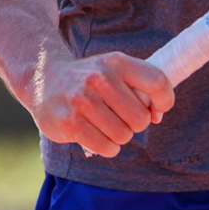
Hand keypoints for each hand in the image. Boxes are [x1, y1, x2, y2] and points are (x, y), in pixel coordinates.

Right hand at [30, 48, 173, 157]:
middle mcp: (99, 78)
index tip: (157, 109)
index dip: (165, 101)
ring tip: (104, 125)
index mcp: (116, 62)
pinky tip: (95, 134)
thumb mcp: (113, 71)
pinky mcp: (69, 121)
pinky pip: (105, 147)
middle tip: (120, 117)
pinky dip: (106, 147)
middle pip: (140, 118)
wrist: (44, 79)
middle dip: (135, 124)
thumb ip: (140, 89)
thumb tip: (157, 115)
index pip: (157, 82)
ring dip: (118, 137)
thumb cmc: (89, 80)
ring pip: (123, 135)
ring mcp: (82, 99)